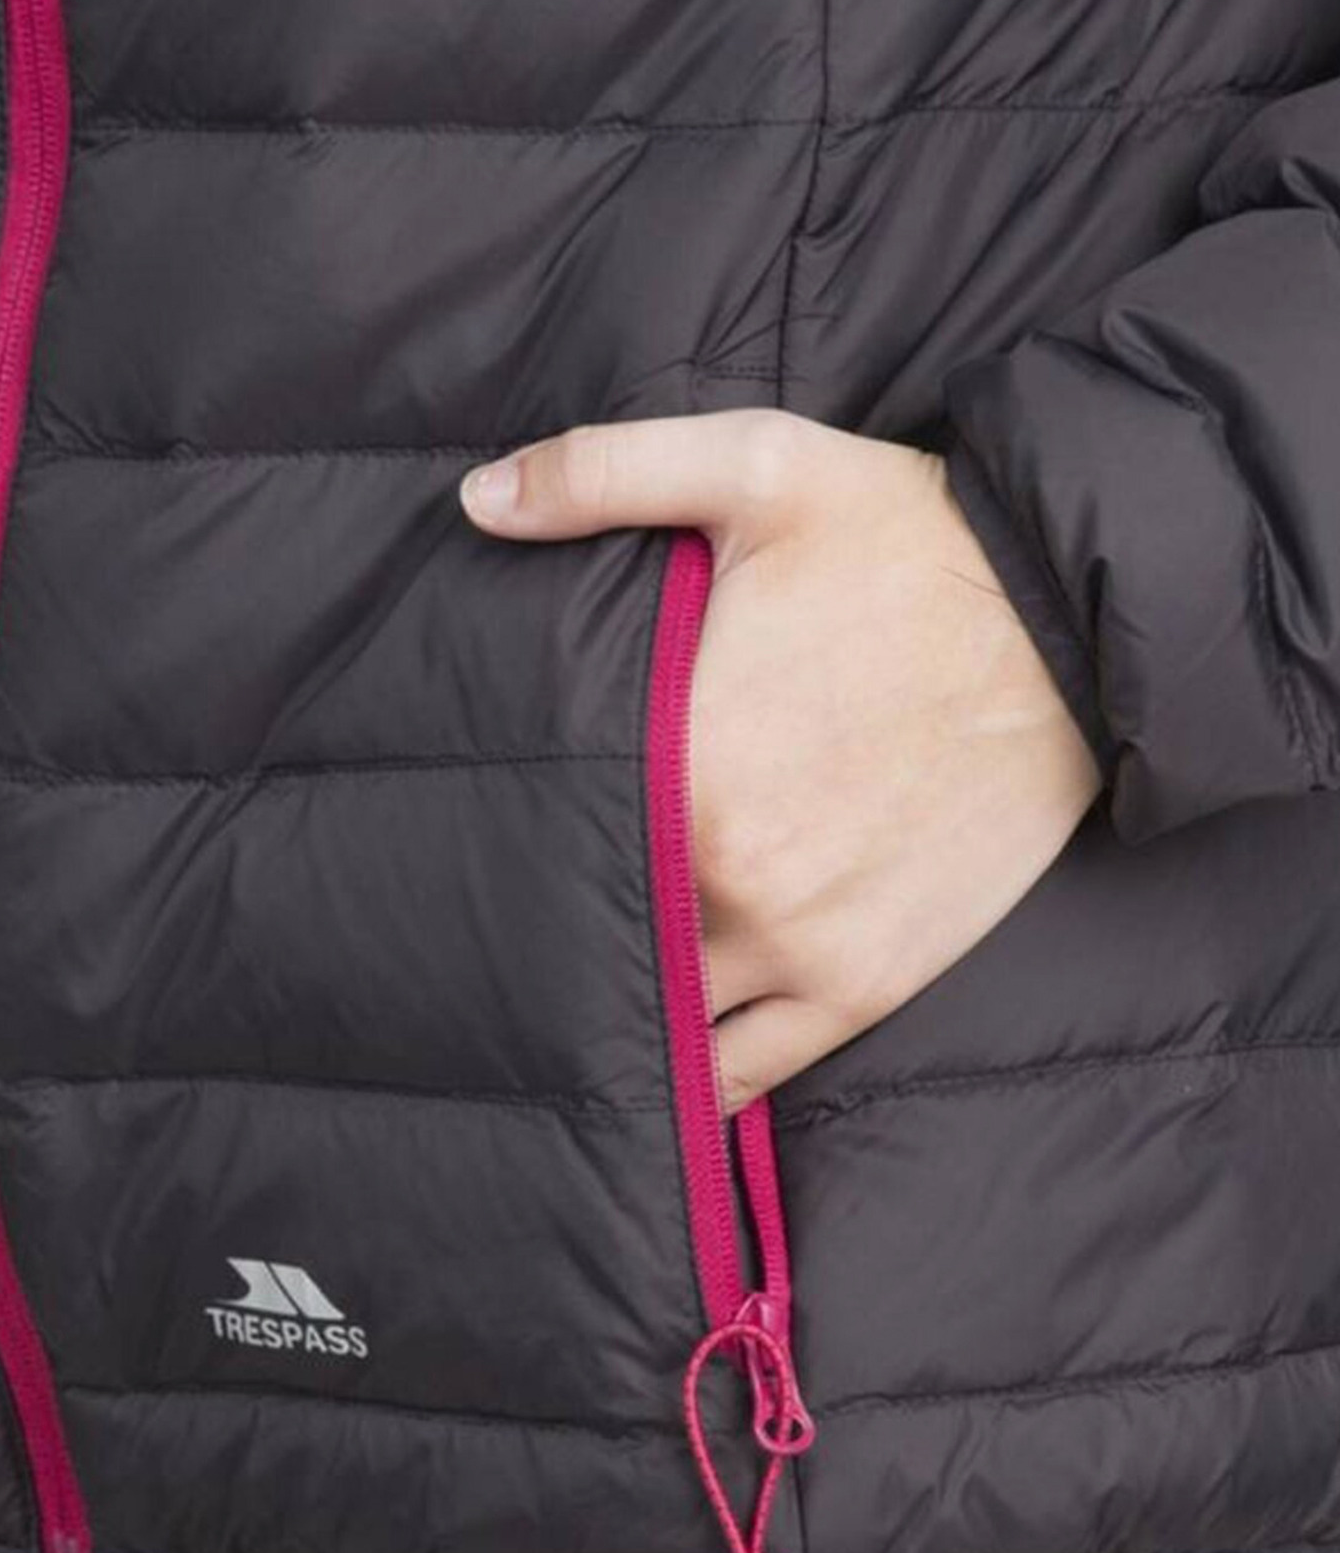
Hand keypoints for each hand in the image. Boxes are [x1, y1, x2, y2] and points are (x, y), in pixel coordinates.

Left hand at [460, 409, 1101, 1112]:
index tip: (480, 836)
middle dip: (556, 924)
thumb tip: (477, 502)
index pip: (546, 831)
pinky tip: (655, 1077)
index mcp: (678, 761)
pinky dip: (696, 1084)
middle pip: (595, 929)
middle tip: (500, 932)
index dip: (512, 836)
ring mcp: (794, 944)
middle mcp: (727, 875)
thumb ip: (601, 474)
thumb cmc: (910, 541)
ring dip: (619, 1006)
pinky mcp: (860, 985)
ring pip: (660, 1014)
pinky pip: (746, 1073)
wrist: (1075, 620)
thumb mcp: (755, 468)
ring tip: (575, 995)